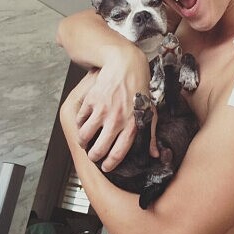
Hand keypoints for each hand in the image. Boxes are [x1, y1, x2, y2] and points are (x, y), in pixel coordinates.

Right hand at [75, 46, 157, 170]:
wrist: (126, 66)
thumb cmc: (139, 89)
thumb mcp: (149, 112)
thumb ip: (150, 135)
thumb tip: (154, 155)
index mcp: (132, 125)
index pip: (118, 153)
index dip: (110, 164)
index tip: (106, 167)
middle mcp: (116, 120)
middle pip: (98, 149)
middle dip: (94, 156)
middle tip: (93, 155)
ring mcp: (102, 110)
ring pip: (84, 136)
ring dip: (83, 141)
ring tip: (85, 140)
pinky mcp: (91, 100)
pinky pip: (80, 119)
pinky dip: (80, 123)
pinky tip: (84, 123)